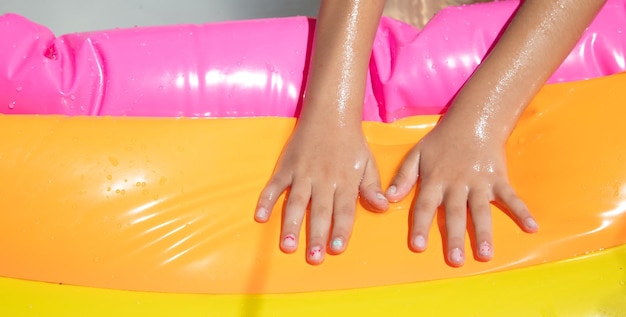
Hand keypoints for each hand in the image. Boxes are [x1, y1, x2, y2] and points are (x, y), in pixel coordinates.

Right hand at [255, 119, 387, 264]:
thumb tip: (383, 207)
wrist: (330, 114)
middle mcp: (324, 179)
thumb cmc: (351, 143)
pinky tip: (259, 217)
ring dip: (290, 225)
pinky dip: (266, 200)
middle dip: (316, 235)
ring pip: (296, 202)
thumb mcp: (367, 163)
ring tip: (287, 246)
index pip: (344, 210)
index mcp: (345, 180)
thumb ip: (372, 187)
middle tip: (313, 257)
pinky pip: (274, 186)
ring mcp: (303, 173)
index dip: (341, 230)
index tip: (337, 249)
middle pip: (320, 211)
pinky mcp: (287, 166)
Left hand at [385, 122, 537, 266]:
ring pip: (481, 210)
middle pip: (454, 214)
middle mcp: (457, 184)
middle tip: (455, 260)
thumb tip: (389, 198)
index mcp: (435, 180)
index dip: (421, 226)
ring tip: (485, 254)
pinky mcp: (498, 179)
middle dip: (454, 237)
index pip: (424, 205)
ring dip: (483, 232)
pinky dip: (522, 211)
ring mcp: (479, 182)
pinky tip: (531, 227)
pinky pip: (511, 197)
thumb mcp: (417, 154)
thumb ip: (403, 176)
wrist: (473, 121)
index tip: (418, 246)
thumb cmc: (442, 141)